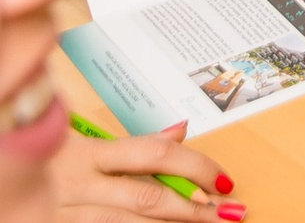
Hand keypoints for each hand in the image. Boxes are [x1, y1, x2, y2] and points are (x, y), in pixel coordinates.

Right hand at [49, 123, 234, 221]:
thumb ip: (129, 143)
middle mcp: (77, 185)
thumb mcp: (75, 140)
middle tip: (229, 213)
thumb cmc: (35, 156)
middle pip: (148, 196)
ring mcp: (64, 213)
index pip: (156, 154)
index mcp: (87, 153)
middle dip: (195, 207)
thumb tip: (181, 129)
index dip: (196, 165)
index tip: (223, 178)